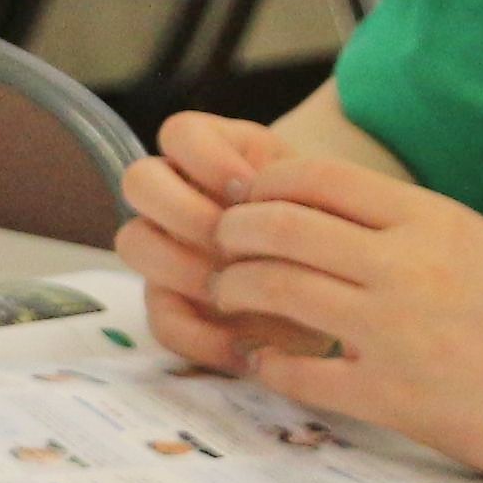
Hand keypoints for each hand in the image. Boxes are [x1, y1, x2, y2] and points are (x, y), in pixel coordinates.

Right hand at [115, 115, 312, 361]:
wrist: (349, 297)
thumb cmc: (334, 237)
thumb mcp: (324, 205)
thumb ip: (293, 193)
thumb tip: (250, 206)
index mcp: (218, 158)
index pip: (179, 133)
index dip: (204, 158)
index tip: (246, 191)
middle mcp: (181, 198)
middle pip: (139, 180)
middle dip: (182, 211)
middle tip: (228, 240)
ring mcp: (170, 250)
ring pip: (133, 241)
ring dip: (181, 267)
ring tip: (232, 291)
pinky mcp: (173, 305)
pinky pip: (160, 318)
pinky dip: (199, 336)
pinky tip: (243, 349)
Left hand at [119, 110, 482, 464]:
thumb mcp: (474, 242)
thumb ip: (404, 221)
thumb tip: (321, 198)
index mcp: (429, 220)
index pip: (321, 178)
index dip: (266, 183)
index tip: (246, 196)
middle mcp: (405, 268)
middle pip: (282, 228)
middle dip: (233, 232)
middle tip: (220, 244)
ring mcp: (394, 332)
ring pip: (278, 290)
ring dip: (234, 289)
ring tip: (226, 294)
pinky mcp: (389, 395)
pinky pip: (300, 373)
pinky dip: (266, 364)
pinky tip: (261, 361)